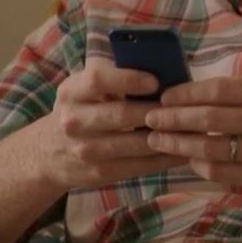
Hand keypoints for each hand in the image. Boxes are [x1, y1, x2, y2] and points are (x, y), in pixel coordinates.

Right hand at [33, 57, 187, 191]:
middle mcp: (73, 121)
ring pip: (134, 145)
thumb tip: (163, 68)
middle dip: (156, 112)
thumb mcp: (85, 89)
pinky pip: (138, 166)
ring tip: (193, 129)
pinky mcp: (98, 173)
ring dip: (167, 137)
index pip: (97, 80)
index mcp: (72, 91)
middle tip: (186, 107)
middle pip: (121, 115)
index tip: (156, 80)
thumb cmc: (82, 109)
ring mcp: (84, 151)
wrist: (48, 152)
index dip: (128, 79)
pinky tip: (183, 151)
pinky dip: (163, 159)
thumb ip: (115, 76)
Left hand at [144, 76, 241, 192]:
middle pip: (209, 119)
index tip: (166, 96)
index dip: (187, 94)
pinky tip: (187, 158)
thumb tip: (197, 93)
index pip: (219, 90)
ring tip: (157, 139)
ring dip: (179, 143)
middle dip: (174, 118)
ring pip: (211, 148)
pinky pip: (223, 172)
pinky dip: (200, 165)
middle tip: (150, 117)